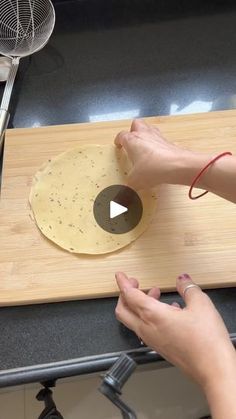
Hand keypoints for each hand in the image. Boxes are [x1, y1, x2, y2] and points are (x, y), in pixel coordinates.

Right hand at [114, 119, 191, 188]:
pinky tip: (158, 156)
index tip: (118, 145)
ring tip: (145, 146)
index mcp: (132, 140)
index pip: (122, 136)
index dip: (119, 140)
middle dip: (133, 130)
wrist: (178, 166)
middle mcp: (145, 135)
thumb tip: (121, 199)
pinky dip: (159, 145)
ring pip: (150, 129)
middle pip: (136, 124)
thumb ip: (127, 188)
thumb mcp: (135, 181)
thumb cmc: (152, 169)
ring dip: (147, 135)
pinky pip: (162, 140)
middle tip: (132, 141)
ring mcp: (159, 137)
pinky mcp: (170, 143)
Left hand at [115, 272, 235, 389]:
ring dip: (138, 305)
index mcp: (152, 315)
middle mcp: (147, 329)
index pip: (129, 296)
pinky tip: (168, 311)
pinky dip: (148, 316)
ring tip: (154, 294)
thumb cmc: (206, 341)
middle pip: (123, 311)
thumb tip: (182, 279)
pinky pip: (145, 329)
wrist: (213, 369)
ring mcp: (152, 340)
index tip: (120, 275)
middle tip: (135, 284)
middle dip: (125, 295)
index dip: (123, 283)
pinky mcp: (160, 348)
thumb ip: (188, 288)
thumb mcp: (200, 305)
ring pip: (133, 320)